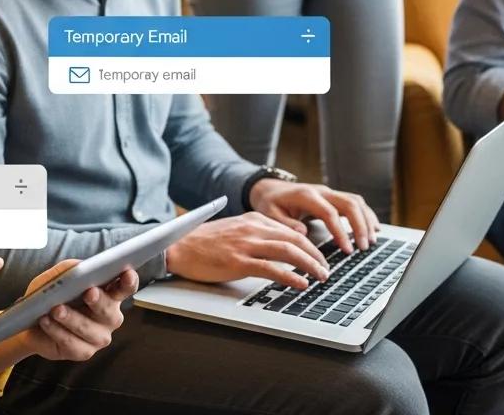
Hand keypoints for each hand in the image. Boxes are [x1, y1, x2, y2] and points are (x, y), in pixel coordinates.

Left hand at [18, 260, 136, 361]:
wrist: (34, 319)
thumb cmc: (53, 293)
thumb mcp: (58, 276)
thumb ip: (70, 269)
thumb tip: (80, 269)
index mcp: (109, 294)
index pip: (125, 287)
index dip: (129, 281)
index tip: (127, 273)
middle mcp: (109, 317)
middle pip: (110, 311)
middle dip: (100, 301)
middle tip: (89, 292)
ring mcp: (99, 337)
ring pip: (89, 329)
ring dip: (72, 318)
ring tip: (56, 309)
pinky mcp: (84, 352)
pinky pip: (72, 344)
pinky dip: (57, 331)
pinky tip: (46, 321)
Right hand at [164, 212, 330, 290]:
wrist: (177, 245)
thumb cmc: (203, 242)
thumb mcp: (233, 229)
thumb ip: (255, 234)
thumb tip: (278, 247)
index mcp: (251, 218)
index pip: (289, 230)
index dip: (309, 245)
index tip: (319, 257)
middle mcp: (251, 228)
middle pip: (294, 239)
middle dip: (315, 255)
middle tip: (326, 269)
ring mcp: (245, 244)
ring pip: (287, 251)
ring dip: (309, 265)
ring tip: (321, 276)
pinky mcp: (238, 261)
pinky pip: (271, 268)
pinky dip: (290, 277)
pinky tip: (301, 284)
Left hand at [248, 180, 379, 254]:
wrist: (269, 188)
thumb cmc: (270, 203)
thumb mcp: (270, 213)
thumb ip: (286, 223)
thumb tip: (303, 232)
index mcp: (306, 196)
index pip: (329, 212)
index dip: (340, 231)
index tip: (347, 250)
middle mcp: (321, 191)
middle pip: (348, 204)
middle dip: (360, 226)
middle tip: (364, 247)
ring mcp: (328, 192)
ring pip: (355, 201)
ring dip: (366, 220)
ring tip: (372, 241)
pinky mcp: (333, 197)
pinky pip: (354, 202)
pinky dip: (366, 214)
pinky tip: (374, 228)